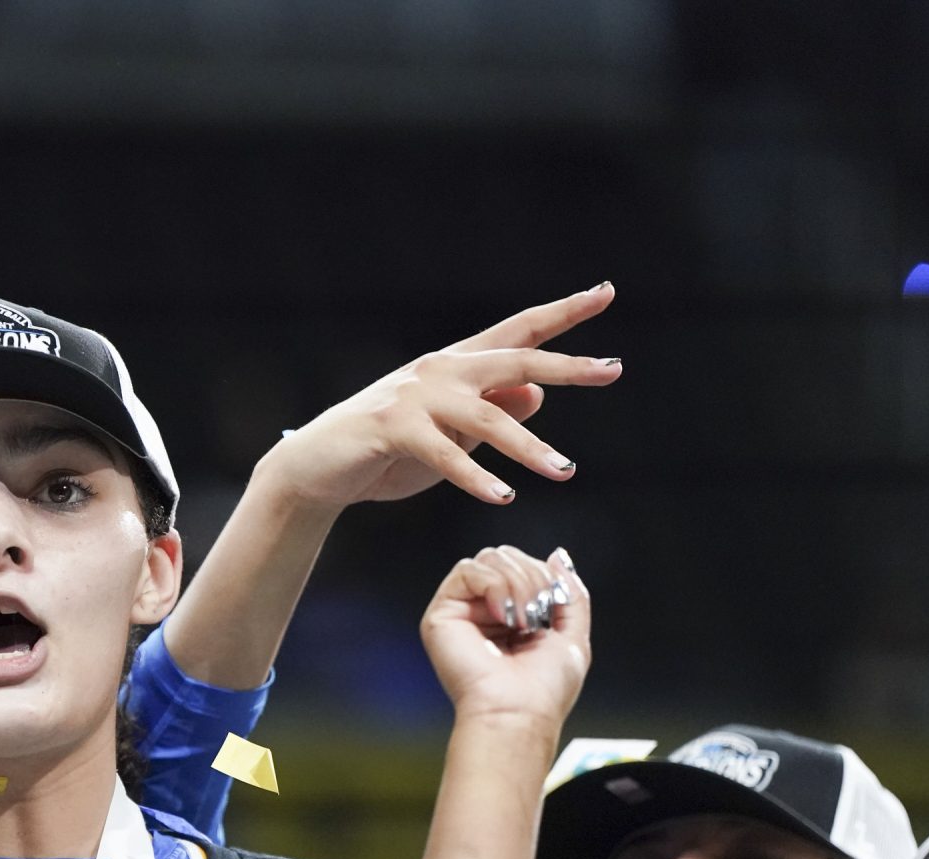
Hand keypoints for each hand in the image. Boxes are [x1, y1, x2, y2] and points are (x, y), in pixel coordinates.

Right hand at [257, 283, 620, 512]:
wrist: (317, 468)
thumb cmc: (389, 453)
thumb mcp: (451, 434)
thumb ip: (491, 414)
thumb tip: (537, 393)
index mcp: (458, 366)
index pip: (519, 332)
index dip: (564, 313)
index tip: (606, 292)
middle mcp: (441, 371)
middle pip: (515, 359)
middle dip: (566, 365)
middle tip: (611, 371)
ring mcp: (415, 397)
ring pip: (486, 417)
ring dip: (528, 447)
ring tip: (565, 472)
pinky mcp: (392, 429)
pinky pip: (444, 454)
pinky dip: (474, 476)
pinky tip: (503, 496)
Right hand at [421, 545, 589, 726]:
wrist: (518, 713)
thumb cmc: (543, 690)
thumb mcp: (573, 635)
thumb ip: (570, 593)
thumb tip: (557, 554)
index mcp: (512, 617)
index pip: (523, 566)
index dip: (543, 575)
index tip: (553, 606)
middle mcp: (484, 612)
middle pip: (505, 556)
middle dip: (532, 575)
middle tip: (538, 612)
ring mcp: (462, 612)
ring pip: (488, 558)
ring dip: (517, 581)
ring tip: (522, 618)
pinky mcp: (442, 615)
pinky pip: (468, 570)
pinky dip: (495, 584)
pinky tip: (503, 615)